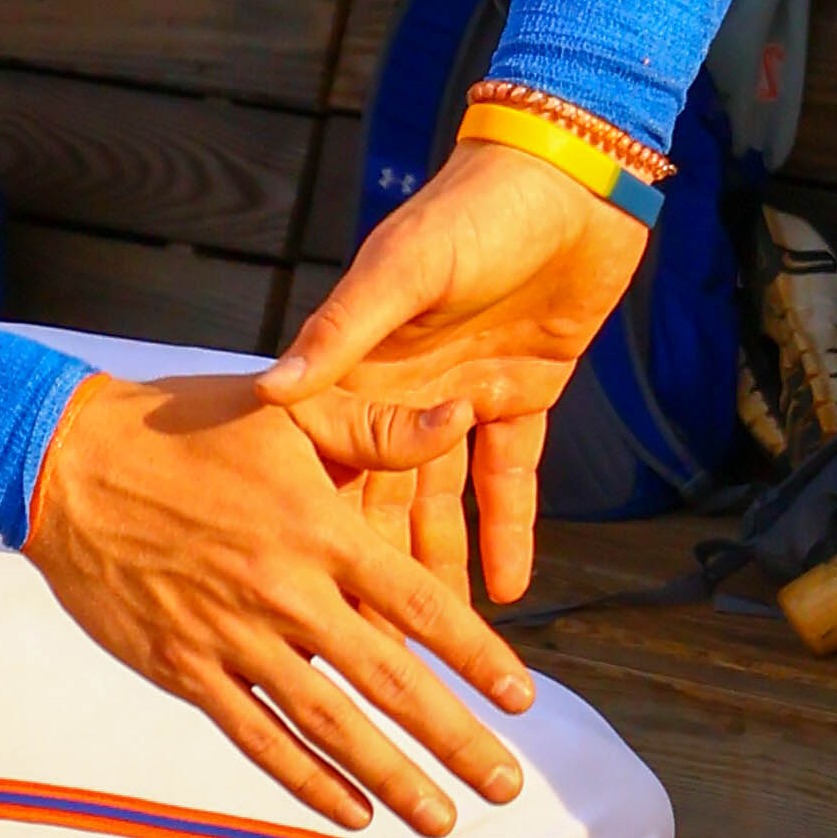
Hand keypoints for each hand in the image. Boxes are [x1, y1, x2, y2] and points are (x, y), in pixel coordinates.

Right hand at [24, 367, 537, 837]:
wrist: (64, 461)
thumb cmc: (187, 425)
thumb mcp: (289, 408)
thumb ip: (380, 425)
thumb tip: (464, 414)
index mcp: (319, 530)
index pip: (419, 604)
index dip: (475, 656)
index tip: (523, 700)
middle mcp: (284, 593)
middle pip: (387, 681)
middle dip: (454, 738)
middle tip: (507, 787)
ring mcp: (232, 638)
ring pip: (327, 724)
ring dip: (390, 777)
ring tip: (443, 820)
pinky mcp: (184, 668)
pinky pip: (256, 737)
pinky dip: (306, 781)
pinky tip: (353, 814)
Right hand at [273, 142, 644, 609]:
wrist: (566, 180)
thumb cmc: (471, 213)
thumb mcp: (403, 268)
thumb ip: (343, 330)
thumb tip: (270, 388)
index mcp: (366, 366)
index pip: (335, 464)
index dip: (327, 530)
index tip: (307, 603)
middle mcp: (407, 394)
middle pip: (388, 502)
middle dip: (382, 577)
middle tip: (378, 657)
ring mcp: (464, 400)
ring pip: (446, 503)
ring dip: (443, 570)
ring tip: (441, 645)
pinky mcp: (522, 399)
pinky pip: (510, 479)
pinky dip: (509, 530)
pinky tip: (507, 589)